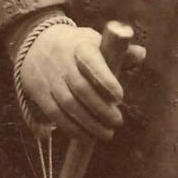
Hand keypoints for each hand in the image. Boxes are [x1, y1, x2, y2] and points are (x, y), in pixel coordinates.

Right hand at [17, 23, 144, 141]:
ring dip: (88, 123)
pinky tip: (85, 136)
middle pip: (81, 88)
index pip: (92, 62)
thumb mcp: (95, 41)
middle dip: (101, 109)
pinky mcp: (39, 92)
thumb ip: (119, 51)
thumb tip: (141, 54)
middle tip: (117, 122)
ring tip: (106, 134)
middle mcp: (62, 61)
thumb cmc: (76, 45)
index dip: (106, 80)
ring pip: (68, 105)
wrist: (36, 42)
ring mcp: (49, 77)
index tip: (120, 97)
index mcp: (80, 46)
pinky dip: (70, 128)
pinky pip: (54, 114)